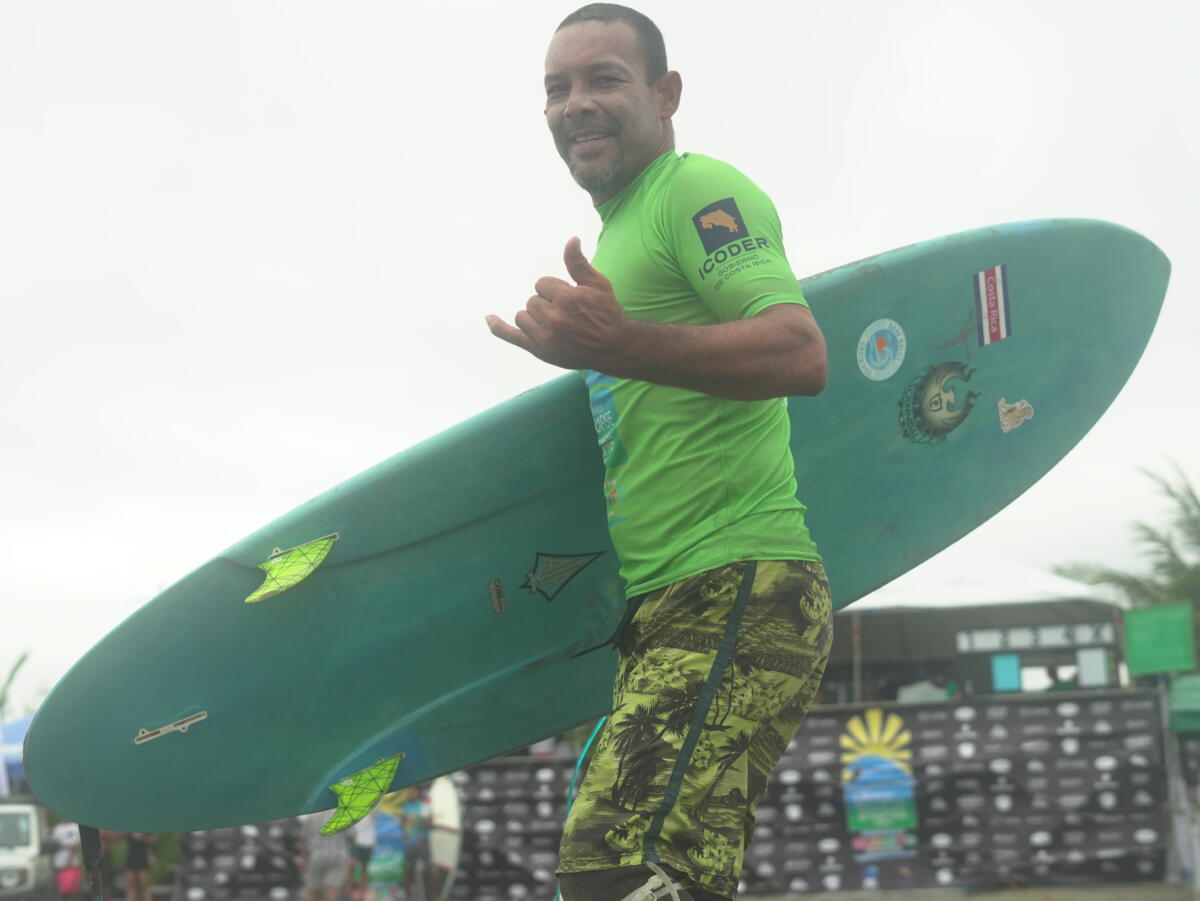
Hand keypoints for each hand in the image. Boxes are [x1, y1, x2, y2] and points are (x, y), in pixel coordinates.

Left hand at [486, 237, 630, 370]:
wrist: (614, 347)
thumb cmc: (607, 313)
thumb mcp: (598, 284)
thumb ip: (578, 264)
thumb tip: (571, 240)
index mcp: (566, 298)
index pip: (542, 284)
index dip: (555, 290)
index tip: (570, 300)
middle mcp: (553, 318)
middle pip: (532, 301)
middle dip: (546, 304)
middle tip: (567, 315)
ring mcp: (544, 336)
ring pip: (522, 316)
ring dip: (534, 317)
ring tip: (555, 324)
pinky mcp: (539, 350)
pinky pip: (510, 335)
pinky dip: (497, 327)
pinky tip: (488, 318)